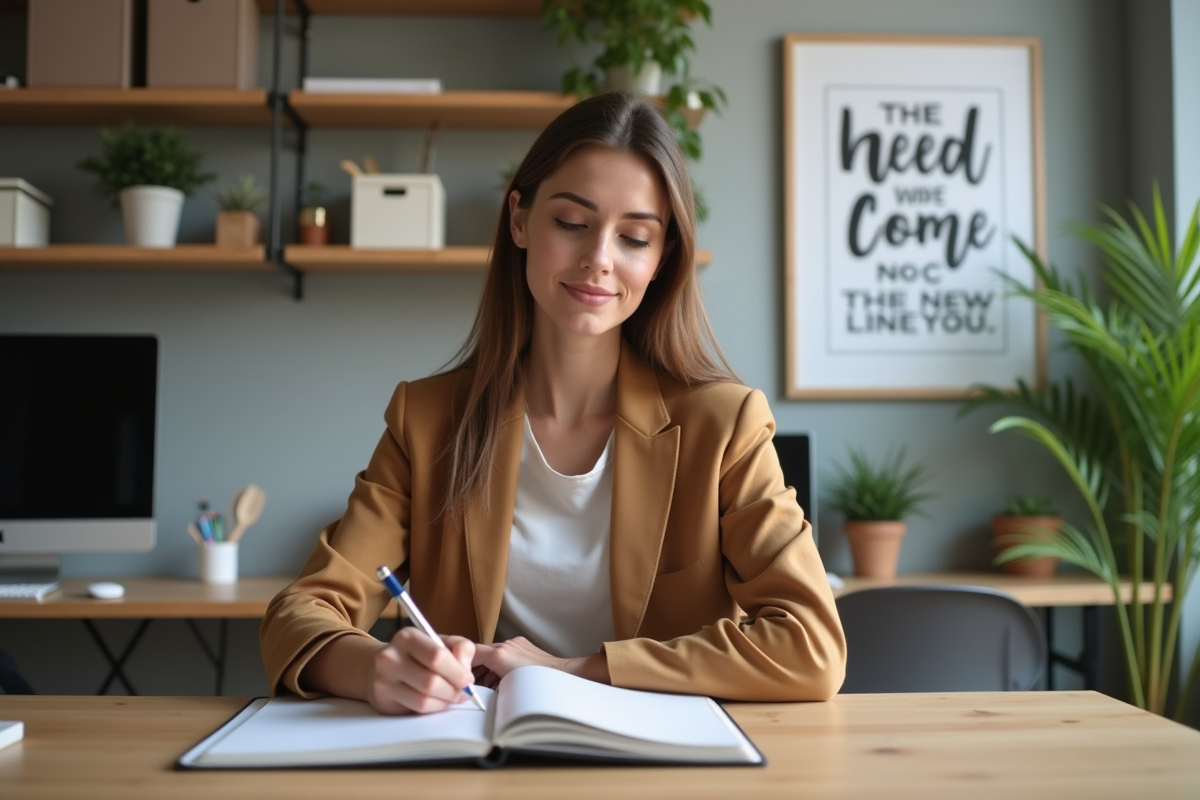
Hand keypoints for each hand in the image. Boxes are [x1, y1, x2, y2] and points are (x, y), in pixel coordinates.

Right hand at [366, 626, 476, 715]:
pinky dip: (434, 708)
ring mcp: (384, 681)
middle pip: (431, 682)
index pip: (437, 656)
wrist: (378, 665)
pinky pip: (417, 709)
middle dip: (454, 690)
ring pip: (424, 699)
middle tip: (465, 692)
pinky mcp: (384, 701)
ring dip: (446, 701)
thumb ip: (461, 647)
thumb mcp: (440, 641)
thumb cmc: (416, 654)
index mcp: (407, 637)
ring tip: (453, 697)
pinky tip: (438, 702)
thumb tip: (466, 669)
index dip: (458, 672)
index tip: (468, 679)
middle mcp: (391, 657)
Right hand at [472, 636, 610, 686]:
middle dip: (473, 670)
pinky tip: (499, 682)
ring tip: (486, 687)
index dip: (460, 663)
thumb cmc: (536, 686)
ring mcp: (515, 644)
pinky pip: (503, 654)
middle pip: (480, 655)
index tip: (455, 673)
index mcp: (499, 654)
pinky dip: (497, 667)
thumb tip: (473, 688)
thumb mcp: (505, 690)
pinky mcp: (523, 646)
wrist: (563, 677)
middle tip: (469, 686)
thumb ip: (486, 685)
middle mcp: (506, 645)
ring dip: (486, 670)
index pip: (470, 653)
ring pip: (491, 656)